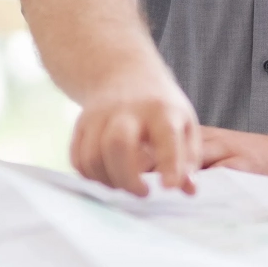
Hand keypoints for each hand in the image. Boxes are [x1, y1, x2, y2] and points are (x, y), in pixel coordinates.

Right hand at [70, 82, 201, 195]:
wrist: (124, 74)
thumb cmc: (161, 107)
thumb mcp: (184, 124)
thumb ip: (189, 159)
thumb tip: (189, 190)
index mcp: (161, 110)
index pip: (165, 136)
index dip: (169, 164)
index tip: (169, 187)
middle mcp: (127, 109)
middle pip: (118, 144)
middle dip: (128, 178)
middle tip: (143, 193)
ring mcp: (99, 115)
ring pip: (93, 155)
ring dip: (108, 181)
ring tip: (125, 186)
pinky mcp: (81, 124)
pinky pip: (78, 158)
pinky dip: (91, 176)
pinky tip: (108, 178)